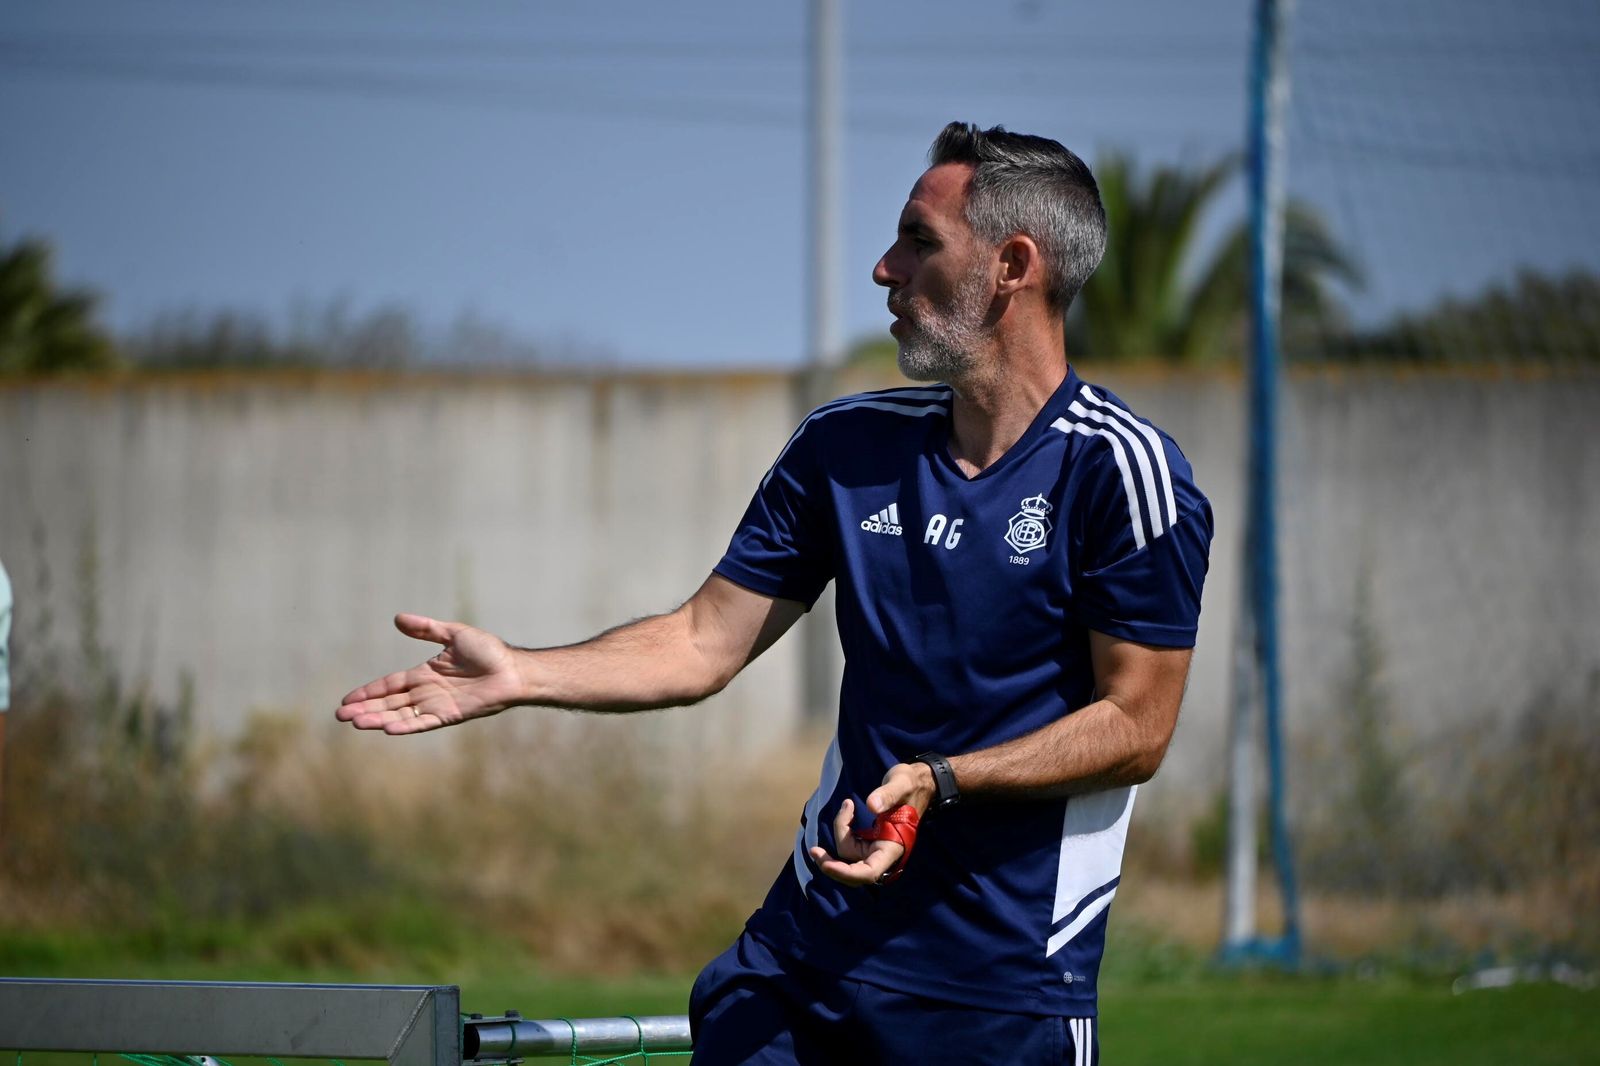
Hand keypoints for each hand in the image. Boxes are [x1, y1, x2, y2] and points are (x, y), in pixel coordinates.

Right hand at [335, 613, 526, 734]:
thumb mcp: (454, 634)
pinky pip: (423, 722)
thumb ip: (426, 628)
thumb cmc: (489, 651)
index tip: (347, 700)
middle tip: (340, 716)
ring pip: (401, 714)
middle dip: (366, 709)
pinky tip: (387, 728)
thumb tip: (397, 618)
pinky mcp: (450, 715)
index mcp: (425, 674)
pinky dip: (406, 725)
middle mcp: (428, 692)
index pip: (390, 685)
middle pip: (390, 702)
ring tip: (356, 723)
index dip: (369, 691)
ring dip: (379, 718)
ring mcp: (437, 706)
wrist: (513, 669)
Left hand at [808, 762, 935, 886]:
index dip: (848, 873)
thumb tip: (871, 805)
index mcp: (894, 847)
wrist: (916, 782)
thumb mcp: (901, 783)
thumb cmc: (911, 784)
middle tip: (814, 851)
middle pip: (853, 870)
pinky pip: (849, 843)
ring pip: (848, 854)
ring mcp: (875, 847)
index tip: (828, 865)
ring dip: (840, 832)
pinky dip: (842, 830)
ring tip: (847, 806)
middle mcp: (883, 852)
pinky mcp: (868, 840)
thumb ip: (888, 794)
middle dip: (832, 864)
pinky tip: (845, 812)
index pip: (870, 872)